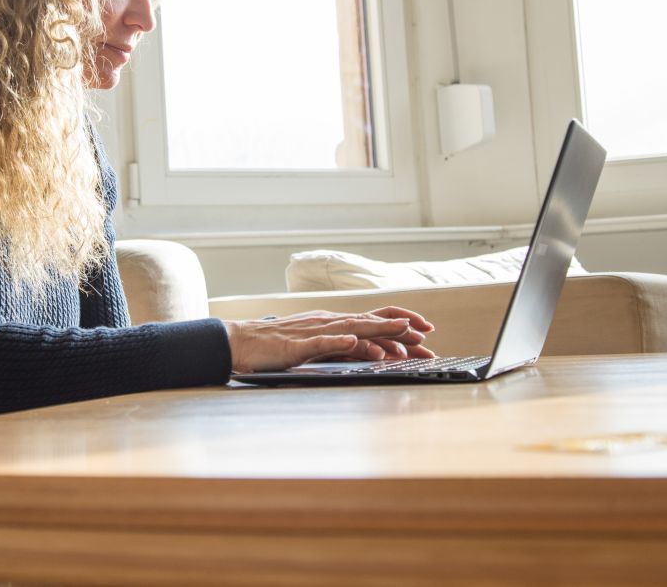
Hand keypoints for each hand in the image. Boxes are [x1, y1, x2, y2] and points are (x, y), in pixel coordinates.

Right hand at [223, 306, 435, 373]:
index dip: (400, 322)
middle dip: (400, 327)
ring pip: (351, 328)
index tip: (426, 331)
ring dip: (377, 330)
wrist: (240, 342)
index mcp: (333, 323)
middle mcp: (327, 322)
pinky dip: (337, 341)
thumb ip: (339, 344)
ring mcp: (313, 332)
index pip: (373, 318)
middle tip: (427, 333)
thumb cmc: (276, 345)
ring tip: (402, 332)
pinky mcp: (296, 345)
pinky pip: (320, 343)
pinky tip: (351, 341)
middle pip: (370, 321)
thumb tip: (367, 348)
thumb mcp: (315, 344)